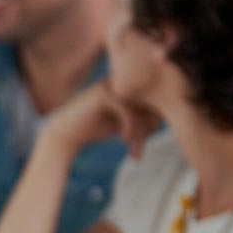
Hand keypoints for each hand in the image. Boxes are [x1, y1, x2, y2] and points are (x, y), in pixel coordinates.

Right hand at [39, 83, 159, 159]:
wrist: (65, 134)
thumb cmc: (96, 128)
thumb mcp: (125, 123)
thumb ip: (144, 118)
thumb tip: (168, 118)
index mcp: (126, 85)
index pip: (153, 102)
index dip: (153, 124)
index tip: (143, 143)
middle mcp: (120, 81)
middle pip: (150, 104)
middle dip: (148, 130)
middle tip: (138, 150)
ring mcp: (112, 86)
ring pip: (141, 110)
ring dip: (140, 134)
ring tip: (134, 151)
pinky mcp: (104, 95)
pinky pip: (129, 112)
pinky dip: (130, 130)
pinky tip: (122, 141)